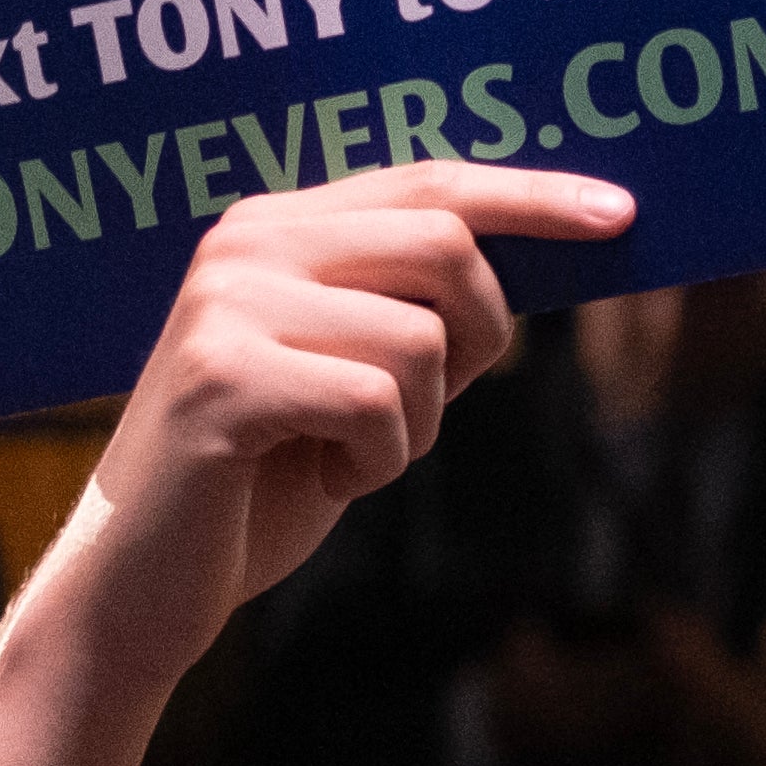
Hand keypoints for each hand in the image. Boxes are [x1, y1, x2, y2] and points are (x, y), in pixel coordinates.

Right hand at [50, 165, 629, 679]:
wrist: (143, 583)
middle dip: (481, 338)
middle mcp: (245, 243)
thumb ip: (424, 310)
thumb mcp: (359, 376)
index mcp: (277, 227)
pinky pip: (378, 404)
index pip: (431, 183)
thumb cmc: (264, 480)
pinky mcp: (221, 380)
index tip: (622, 214)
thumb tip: (556, 250)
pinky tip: (321, 481)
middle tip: (423, 413)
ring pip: (422, 339)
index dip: (533, 196)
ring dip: (418, 425)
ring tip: (345, 455)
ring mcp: (226, 305)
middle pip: (444, 244)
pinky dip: (379, 463)